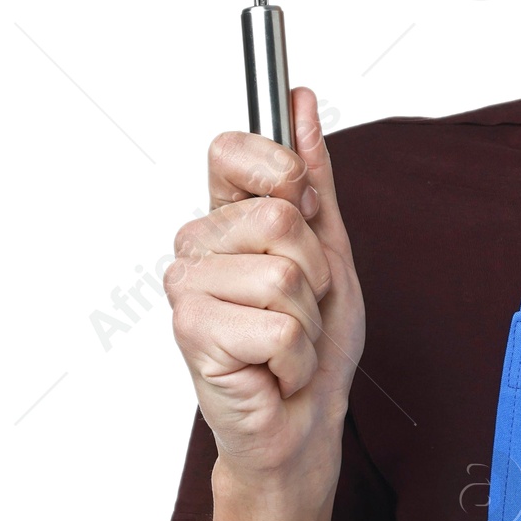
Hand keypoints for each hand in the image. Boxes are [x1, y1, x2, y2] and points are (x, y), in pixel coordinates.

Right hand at [165, 88, 364, 504]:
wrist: (304, 419)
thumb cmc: (316, 340)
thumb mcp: (332, 248)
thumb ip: (314, 176)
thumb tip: (299, 100)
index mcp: (226, 217)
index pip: (231, 149)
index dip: (280, 171)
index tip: (303, 210)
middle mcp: (197, 246)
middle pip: (279, 217)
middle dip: (317, 272)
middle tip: (302, 307)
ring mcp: (188, 288)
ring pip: (284, 276)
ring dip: (308, 321)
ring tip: (289, 343)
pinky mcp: (191, 333)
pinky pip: (278, 327)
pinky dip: (296, 357)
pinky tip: (275, 369)